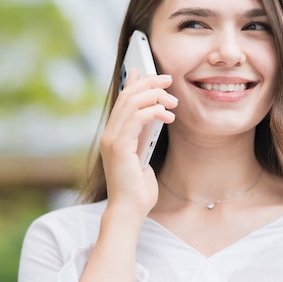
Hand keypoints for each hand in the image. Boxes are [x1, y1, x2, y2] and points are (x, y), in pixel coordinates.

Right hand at [99, 70, 176, 216]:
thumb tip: (155, 114)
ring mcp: (111, 139)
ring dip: (155, 96)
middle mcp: (109, 133)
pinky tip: (168, 116)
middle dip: (149, 82)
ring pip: (132, 102)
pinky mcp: (119, 147)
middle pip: (127, 95)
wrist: (130, 210)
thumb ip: (145, 134)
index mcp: (114, 134)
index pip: (123, 98)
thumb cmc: (138, 187)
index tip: (151, 72)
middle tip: (169, 80)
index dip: (136, 81)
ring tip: (173, 102)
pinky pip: (137, 118)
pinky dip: (154, 112)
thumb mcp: (144, 153)